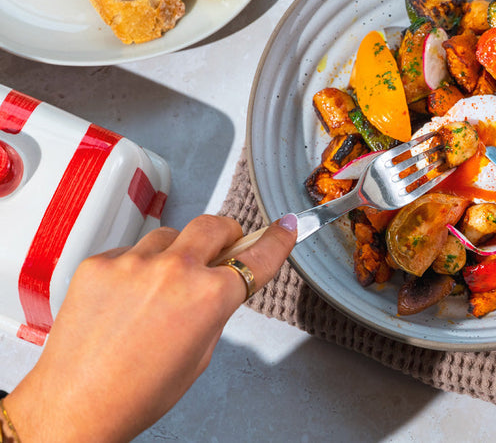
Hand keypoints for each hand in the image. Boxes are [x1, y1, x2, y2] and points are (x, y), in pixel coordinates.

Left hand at [3, 214, 297, 442]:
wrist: (73, 406)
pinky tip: (125, 300)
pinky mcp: (99, 263)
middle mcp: (174, 270)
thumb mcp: (200, 356)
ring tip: (159, 288)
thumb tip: (223, 281)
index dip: (277, 239)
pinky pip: (130, 251)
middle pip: (214, 225)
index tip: (285, 227)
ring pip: (169, 235)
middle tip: (223, 247)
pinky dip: (135, 267)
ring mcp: (133, 262)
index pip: (257, 256)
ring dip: (176, 252)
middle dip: (226, 233)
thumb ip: (216, 309)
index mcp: (209, 296)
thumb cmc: (137, 394)